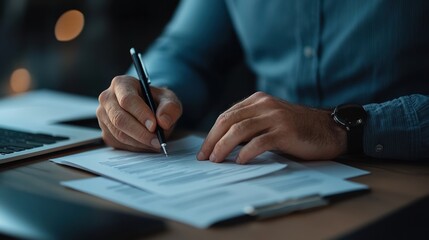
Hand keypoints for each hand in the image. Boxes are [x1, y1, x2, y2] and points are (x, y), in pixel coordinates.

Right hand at [96, 75, 181, 151]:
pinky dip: (135, 146)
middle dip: (140, 133)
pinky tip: (146, 143)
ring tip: (155, 142)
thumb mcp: (169, 99)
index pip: (127, 100)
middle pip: (120, 119)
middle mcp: (107, 98)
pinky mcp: (105, 132)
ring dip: (139, 142)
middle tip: (157, 141)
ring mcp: (103, 116)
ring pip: (119, 134)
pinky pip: (119, 143)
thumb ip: (170, 107)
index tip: (154, 126)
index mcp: (121, 84)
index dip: (141, 114)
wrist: (150, 110)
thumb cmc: (156, 101)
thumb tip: (163, 121)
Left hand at [197, 92, 346, 163]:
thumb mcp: (271, 121)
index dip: (212, 134)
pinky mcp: (285, 131)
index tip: (204, 150)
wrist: (330, 129)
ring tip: (217, 160)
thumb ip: (251, 125)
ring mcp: (275, 116)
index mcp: (258, 100)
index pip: (227, 116)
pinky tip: (240, 161)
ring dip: (224, 146)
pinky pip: (259, 141)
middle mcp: (264, 105)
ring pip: (239, 130)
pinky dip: (246, 152)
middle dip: (212, 140)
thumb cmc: (298, 129)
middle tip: (205, 158)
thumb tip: (224, 144)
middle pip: (228, 121)